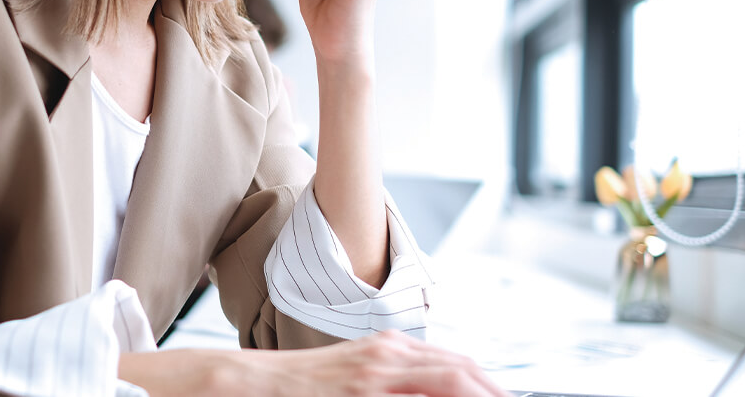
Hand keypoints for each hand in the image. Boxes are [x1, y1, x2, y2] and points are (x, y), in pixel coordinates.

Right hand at [121, 331, 508, 396]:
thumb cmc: (300, 388)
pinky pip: (417, 395)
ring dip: (480, 394)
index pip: (460, 367)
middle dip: (496, 393)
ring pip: (451, 379)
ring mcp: (376, 373)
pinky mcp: (361, 390)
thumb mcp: (354, 379)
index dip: (492, 387)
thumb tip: (435, 391)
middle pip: (465, 372)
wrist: (247, 383)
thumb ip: (395, 385)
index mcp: (391, 351)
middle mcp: (389, 355)